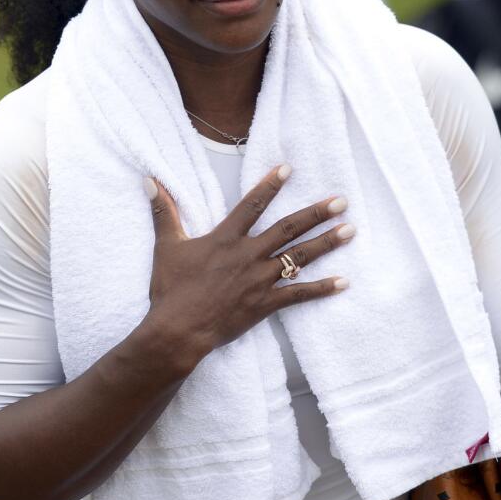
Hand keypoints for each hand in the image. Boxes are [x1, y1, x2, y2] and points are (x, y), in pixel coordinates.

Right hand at [143, 165, 351, 360]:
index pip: (252, 205)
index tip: (289, 169)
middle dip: (316, 213)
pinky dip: (322, 288)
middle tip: (341, 201)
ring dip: (327, 243)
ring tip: (350, 230)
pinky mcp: (265, 304)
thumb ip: (164, 211)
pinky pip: (299, 294)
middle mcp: (248, 255)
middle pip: (288, 229)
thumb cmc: (170, 289)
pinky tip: (343, 282)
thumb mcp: (166, 246)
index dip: (271, 185)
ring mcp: (260, 280)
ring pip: (300, 257)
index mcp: (226, 238)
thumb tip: (150, 180)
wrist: (178, 330)